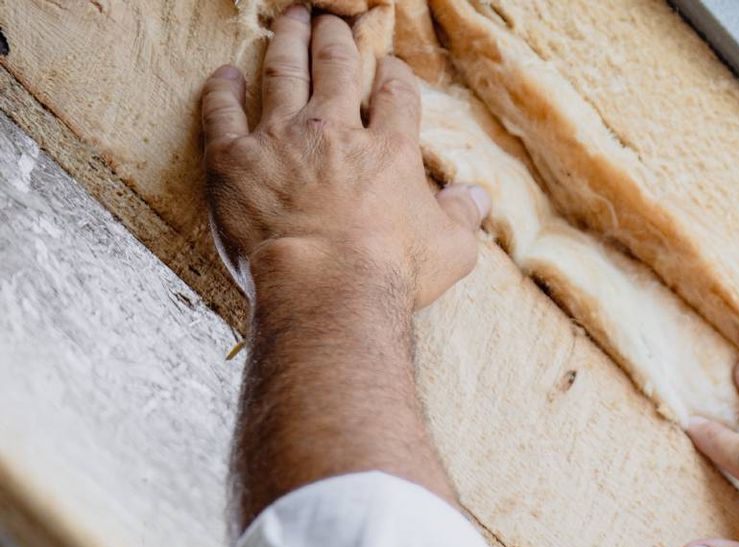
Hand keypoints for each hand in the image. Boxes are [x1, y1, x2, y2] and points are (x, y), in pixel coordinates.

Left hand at [198, 6, 488, 306]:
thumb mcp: (451, 249)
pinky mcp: (233, 159)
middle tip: (331, 19)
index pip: (395, 94)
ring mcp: (280, 139)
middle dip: (334, 38)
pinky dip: (222, 88)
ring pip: (282, 71)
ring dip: (286, 40)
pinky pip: (221, 111)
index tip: (389, 67)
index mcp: (389, 148)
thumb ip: (463, 216)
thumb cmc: (393, 273)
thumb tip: (477, 197)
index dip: (393, 75)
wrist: (328, 288)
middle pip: (334, 66)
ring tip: (289, 19)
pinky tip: (226, 74)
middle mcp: (334, 130)